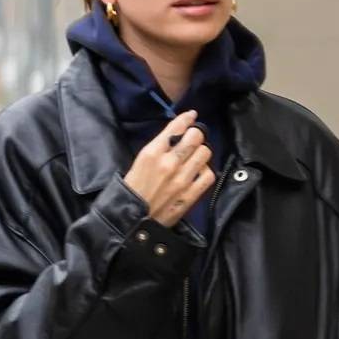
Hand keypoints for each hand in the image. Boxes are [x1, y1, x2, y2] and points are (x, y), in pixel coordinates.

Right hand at [124, 110, 214, 226]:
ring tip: (194, 158)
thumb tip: (176, 136)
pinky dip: (205, 171)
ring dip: (201, 152)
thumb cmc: (131, 191)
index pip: (176, 128)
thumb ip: (158, 148)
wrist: (130, 222)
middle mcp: (169, 163)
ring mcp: (182, 180)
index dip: (187, 119)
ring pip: (205, 153)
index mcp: (152, 153)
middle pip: (195, 137)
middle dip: (196, 135)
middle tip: (193, 140)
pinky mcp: (190, 195)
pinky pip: (208, 175)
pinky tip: (197, 173)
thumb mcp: (138, 162)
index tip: (191, 116)